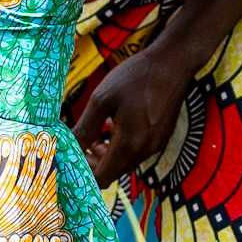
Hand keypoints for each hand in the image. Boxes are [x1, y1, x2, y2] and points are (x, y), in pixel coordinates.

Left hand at [71, 43, 197, 187]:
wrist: (173, 62)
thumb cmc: (136, 77)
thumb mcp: (102, 99)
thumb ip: (85, 128)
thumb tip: (67, 146)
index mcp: (130, 144)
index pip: (102, 178)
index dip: (83, 173)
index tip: (72, 156)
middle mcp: (145, 151)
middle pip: (113, 172)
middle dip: (93, 162)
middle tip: (81, 142)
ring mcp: (155, 145)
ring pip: (124, 162)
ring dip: (107, 154)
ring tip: (96, 132)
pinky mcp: (160, 137)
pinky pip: (136, 151)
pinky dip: (121, 146)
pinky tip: (115, 124)